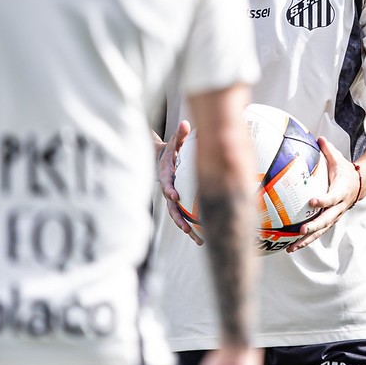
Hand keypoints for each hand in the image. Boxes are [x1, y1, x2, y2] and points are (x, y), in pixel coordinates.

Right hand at [157, 120, 202, 244]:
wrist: (161, 160)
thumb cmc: (170, 150)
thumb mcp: (174, 141)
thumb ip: (180, 135)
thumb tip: (185, 124)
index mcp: (166, 176)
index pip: (166, 184)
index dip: (169, 190)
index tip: (174, 195)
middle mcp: (168, 190)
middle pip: (171, 207)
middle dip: (178, 218)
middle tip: (187, 228)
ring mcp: (173, 199)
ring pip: (178, 216)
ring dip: (187, 228)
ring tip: (198, 240)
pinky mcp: (179, 203)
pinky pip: (185, 216)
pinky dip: (193, 227)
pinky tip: (204, 238)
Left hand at [286, 136, 360, 252]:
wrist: (361, 184)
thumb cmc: (345, 170)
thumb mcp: (339, 158)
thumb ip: (327, 149)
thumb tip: (317, 137)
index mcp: (340, 191)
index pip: (332, 197)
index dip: (323, 200)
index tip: (312, 201)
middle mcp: (338, 207)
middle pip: (327, 219)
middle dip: (314, 226)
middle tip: (302, 230)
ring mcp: (334, 216)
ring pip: (321, 231)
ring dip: (307, 240)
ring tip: (291, 248)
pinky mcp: (329, 222)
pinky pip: (317, 233)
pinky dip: (305, 241)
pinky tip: (290, 247)